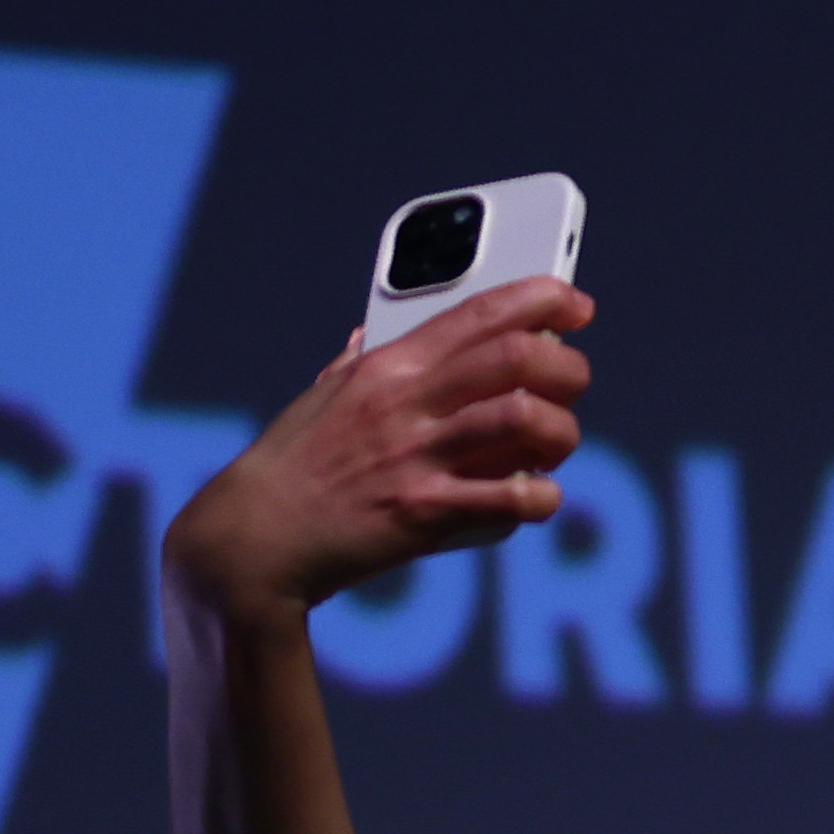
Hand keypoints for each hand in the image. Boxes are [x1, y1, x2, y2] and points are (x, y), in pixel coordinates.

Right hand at [160, 279, 594, 621]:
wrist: (257, 535)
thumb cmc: (294, 465)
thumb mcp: (325, 395)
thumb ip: (359, 363)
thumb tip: (374, 332)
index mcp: (388, 366)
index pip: (477, 312)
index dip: (541, 298)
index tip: (575, 303)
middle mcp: (407, 402)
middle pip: (518, 357)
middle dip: (567, 366)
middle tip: (572, 383)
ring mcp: (418, 456)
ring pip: (527, 418)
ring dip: (562, 433)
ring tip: (554, 448)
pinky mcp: (425, 512)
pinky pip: (513, 498)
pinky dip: (542, 496)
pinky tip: (536, 497)